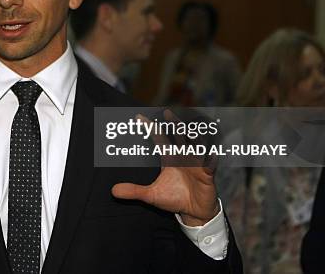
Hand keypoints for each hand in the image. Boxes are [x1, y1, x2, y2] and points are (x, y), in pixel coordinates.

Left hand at [112, 110, 218, 225]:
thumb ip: (134, 191)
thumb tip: (113, 190)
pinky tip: (210, 154)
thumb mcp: (151, 195)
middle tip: (168, 113)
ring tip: (189, 130)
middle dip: (175, 125)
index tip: (138, 117)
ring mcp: (196, 165)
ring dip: (194, 138)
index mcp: (170, 159)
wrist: (193, 212)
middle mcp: (183, 157)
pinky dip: (210, 160)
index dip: (150, 128)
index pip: (159, 140)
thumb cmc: (174, 199)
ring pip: (196, 147)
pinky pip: (209, 166)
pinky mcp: (207, 175)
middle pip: (179, 137)